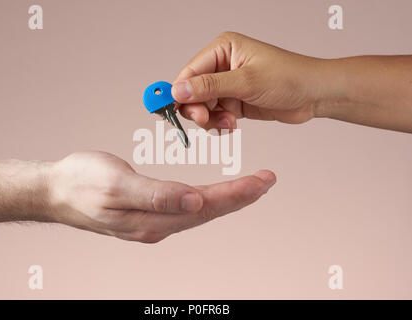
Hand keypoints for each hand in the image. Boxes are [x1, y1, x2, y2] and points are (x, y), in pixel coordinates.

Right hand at [47, 151, 275, 242]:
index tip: (262, 181)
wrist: (55, 190)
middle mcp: (157, 226)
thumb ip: (156, 195)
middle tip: (267, 181)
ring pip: (199, 212)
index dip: (236, 194)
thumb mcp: (116, 184)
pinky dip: (207, 199)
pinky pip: (186, 209)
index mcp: (152, 219)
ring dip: (227, 199)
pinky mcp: (147, 214)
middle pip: (208, 212)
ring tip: (250, 186)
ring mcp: (152, 222)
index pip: (205, 207)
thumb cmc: (80, 182)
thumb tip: (195, 202)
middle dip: (241, 197)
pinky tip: (213, 195)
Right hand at [171, 31, 328, 128]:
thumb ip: (210, 87)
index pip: (190, 72)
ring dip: (212, 118)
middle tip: (205, 120)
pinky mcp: (236, 100)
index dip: (179, 92)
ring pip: (204, 106)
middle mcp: (223, 65)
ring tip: (229, 122)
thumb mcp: (246, 81)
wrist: (315, 95)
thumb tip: (178, 90)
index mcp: (224, 49)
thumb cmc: (289, 77)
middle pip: (193, 91)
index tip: (170, 110)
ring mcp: (229, 84)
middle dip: (198, 109)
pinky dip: (220, 123)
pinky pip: (216, 114)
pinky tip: (232, 124)